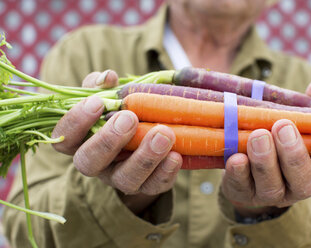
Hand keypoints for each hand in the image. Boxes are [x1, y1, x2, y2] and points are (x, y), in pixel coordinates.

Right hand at [52, 70, 182, 213]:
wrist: (147, 139)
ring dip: (144, 157)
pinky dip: (165, 172)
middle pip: (89, 163)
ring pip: (125, 179)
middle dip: (108, 140)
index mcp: (82, 141)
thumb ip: (102, 86)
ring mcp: (121, 178)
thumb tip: (107, 78)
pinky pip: (153, 187)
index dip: (76, 122)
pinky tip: (176, 156)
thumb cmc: (122, 113)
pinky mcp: (147, 186)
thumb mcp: (110, 97)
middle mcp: (98, 164)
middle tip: (130, 118)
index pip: (64, 137)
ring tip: (164, 134)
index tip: (98, 102)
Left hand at [221, 77, 310, 216]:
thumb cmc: (279, 139)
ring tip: (258, 135)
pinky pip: (241, 187)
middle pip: (303, 182)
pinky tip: (236, 158)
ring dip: (265, 161)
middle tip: (282, 127)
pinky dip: (238, 172)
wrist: (245, 165)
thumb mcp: (297, 122)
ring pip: (272, 187)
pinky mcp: (243, 193)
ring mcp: (268, 194)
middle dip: (293, 155)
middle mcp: (296, 188)